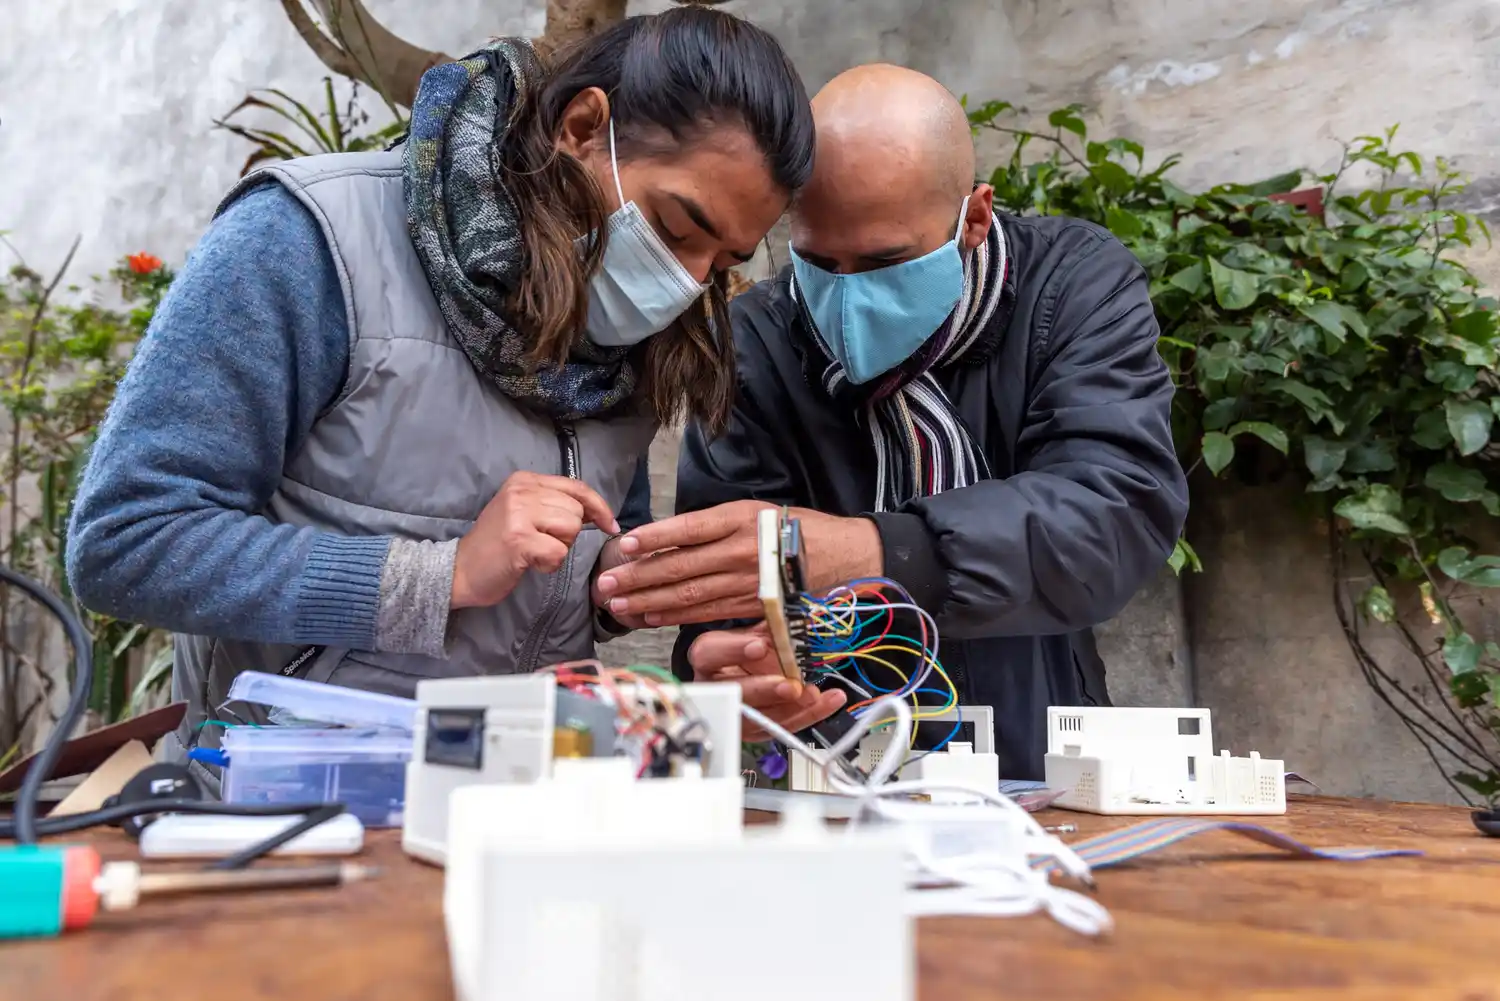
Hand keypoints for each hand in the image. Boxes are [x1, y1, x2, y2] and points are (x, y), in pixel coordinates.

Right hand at [452, 472, 619, 609]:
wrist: (460, 569)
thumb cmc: (497, 545)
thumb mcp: (523, 512)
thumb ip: (554, 504)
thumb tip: (595, 511)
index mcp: (524, 480)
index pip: (577, 487)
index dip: (598, 507)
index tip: (609, 524)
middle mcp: (521, 491)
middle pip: (575, 511)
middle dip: (567, 534)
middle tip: (541, 543)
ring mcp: (518, 514)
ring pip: (570, 530)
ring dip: (558, 548)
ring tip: (534, 551)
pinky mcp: (518, 540)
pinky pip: (558, 553)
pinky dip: (549, 564)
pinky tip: (530, 563)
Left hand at [593, 500, 882, 625]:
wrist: (839, 555)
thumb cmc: (790, 530)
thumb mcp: (752, 512)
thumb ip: (712, 525)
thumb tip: (664, 538)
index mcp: (739, 519)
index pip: (689, 529)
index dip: (654, 537)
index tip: (624, 545)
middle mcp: (740, 551)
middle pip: (681, 566)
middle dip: (638, 577)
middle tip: (604, 583)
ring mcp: (746, 582)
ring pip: (689, 594)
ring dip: (649, 601)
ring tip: (616, 604)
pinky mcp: (751, 606)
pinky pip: (707, 613)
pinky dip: (675, 616)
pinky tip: (649, 617)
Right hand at [687, 624, 845, 739]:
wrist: (748, 670)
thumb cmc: (748, 647)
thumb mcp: (755, 630)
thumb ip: (771, 624)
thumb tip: (795, 614)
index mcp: (708, 656)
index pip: (710, 653)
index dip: (734, 650)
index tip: (760, 646)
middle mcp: (717, 688)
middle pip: (735, 693)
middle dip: (766, 690)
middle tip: (791, 686)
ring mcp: (736, 712)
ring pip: (759, 718)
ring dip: (792, 709)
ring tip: (816, 695)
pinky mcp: (756, 730)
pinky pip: (782, 727)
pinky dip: (809, 715)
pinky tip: (828, 701)